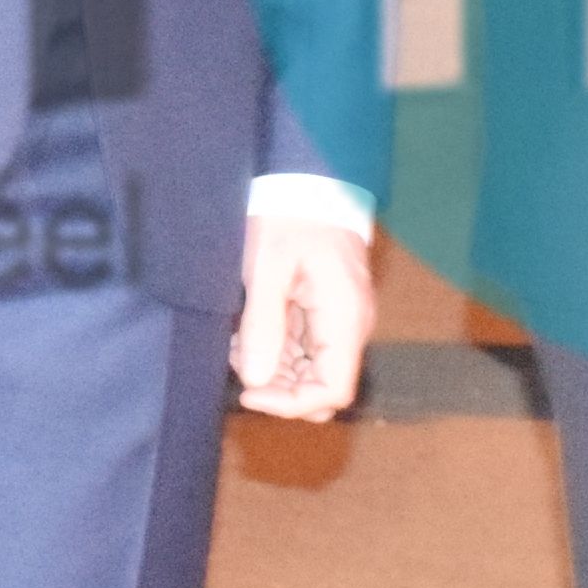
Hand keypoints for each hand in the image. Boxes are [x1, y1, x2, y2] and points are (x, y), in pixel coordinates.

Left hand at [234, 202, 375, 419]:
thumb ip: (263, 326)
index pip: (333, 391)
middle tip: (239, 362)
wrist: (308, 182)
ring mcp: (339, 323)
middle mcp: (349, 328)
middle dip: (278, 388)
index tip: (249, 392)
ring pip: (309, 373)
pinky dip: (275, 351)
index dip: (291, 405)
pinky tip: (247, 336)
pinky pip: (304, 351)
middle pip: (321, 389)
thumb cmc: (290, 218)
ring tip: (237, 344)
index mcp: (345, 319)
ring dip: (272, 370)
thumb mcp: (267, 269)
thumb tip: (255, 381)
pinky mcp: (325, 315)